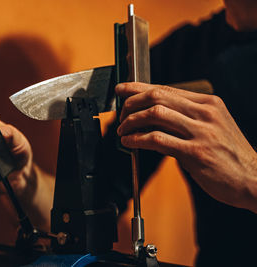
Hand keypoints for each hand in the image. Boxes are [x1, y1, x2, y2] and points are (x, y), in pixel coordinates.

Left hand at [115, 82, 256, 211]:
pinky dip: (137, 139)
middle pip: (157, 96)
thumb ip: (185, 118)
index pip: (166, 88)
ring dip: (132, 121)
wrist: (253, 179)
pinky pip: (157, 140)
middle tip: (120, 114)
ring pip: (155, 114)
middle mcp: (205, 112)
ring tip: (122, 130)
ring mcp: (201, 132)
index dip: (138, 88)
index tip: (122, 89)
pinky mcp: (195, 152)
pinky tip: (129, 142)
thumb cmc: (229, 155)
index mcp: (208, 103)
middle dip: (131, 103)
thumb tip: (151, 115)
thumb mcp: (211, 127)